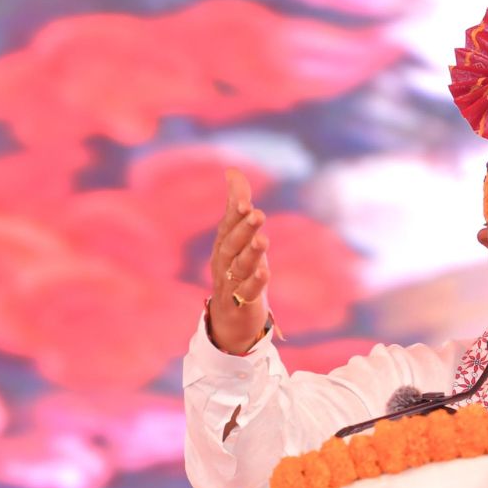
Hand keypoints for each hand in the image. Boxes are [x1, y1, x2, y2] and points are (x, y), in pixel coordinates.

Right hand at [208, 168, 269, 353]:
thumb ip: (236, 205)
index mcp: (223, 244)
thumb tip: (232, 171)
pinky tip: (265, 272)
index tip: (244, 201)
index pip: (228, 226)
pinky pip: (246, 293)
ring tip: (263, 240)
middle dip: (243, 229)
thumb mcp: (240, 237)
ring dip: (251, 253)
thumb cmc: (238, 270)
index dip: (234, 214)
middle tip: (257, 213)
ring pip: (239, 267)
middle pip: (231, 245)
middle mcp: (223, 262)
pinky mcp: (240, 303)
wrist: (232, 317)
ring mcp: (230, 284)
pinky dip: (254, 282)